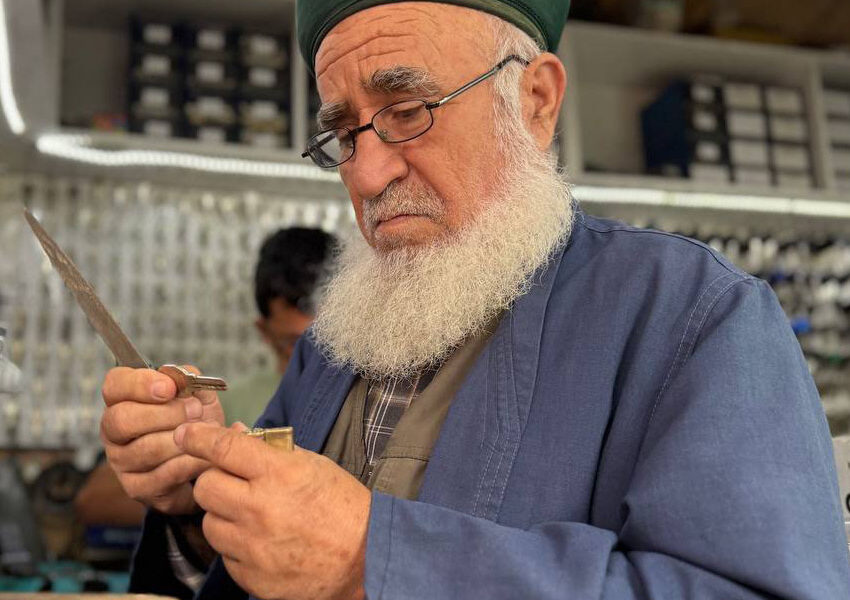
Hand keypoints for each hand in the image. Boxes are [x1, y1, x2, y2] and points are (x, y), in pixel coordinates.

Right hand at [100, 366, 224, 514]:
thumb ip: (189, 380)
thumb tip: (185, 377)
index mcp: (123, 399)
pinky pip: (163, 475)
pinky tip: (205, 456)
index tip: (169, 387)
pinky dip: (189, 463)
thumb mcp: (196, 394)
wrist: (202, 460)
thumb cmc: (193, 420)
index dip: (140, 384)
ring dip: (182, 440)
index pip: (115, 384)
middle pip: (122, 420)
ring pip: (145, 449)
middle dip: (165, 414)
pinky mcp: (137, 488)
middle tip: (195, 411)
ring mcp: (121, 461)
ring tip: (206, 433)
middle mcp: (113, 431)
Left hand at [175, 421, 370, 599]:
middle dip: (214, 480)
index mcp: (280, 474)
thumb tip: (232, 434)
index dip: (198, 437)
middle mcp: (261, 509)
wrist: (367, 559)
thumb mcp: (312, 465)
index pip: (222, 448)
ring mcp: (254, 547)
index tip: (186, 434)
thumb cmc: (342, 506)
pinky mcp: (253, 578)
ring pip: (210, 523)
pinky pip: (225, 556)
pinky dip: (237, 547)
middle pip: (205, 487)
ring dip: (224, 515)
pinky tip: (262, 542)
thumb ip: (270, 451)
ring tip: (251, 516)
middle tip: (233, 483)